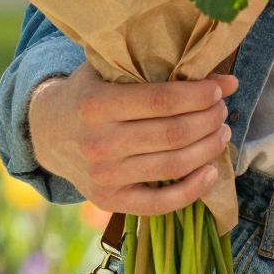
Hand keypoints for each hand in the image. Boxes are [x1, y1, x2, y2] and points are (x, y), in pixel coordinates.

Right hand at [26, 64, 238, 216]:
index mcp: (96, 104)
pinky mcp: (109, 201)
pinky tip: (211, 171)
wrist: (47, 133)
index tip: (219, 89)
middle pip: (173, 133)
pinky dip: (193, 190)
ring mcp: (104, 177)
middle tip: (222, 109)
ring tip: (222, 132)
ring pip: (173, 165)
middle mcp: (98, 143)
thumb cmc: (89, 93)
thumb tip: (225, 79)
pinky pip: (160, 204)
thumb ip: (160, 70)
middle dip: (209, 119)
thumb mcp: (112, 71)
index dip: (199, 95)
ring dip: (208, 148)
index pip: (162, 101)